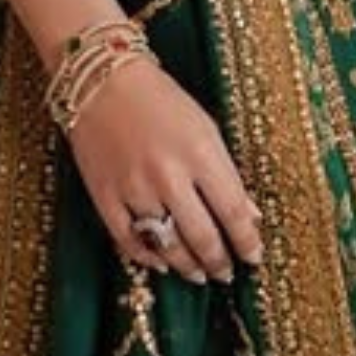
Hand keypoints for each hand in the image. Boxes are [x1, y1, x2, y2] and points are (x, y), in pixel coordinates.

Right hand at [62, 52, 264, 284]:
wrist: (102, 80)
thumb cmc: (161, 100)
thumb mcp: (205, 129)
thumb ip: (227, 175)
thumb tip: (250, 216)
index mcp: (201, 154)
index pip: (234, 213)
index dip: (247, 242)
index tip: (253, 257)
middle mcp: (169, 176)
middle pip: (203, 238)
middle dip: (219, 262)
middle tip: (226, 273)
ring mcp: (134, 189)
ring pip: (168, 247)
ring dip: (188, 267)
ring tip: (200, 274)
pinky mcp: (104, 196)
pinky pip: (129, 241)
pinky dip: (148, 258)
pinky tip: (162, 262)